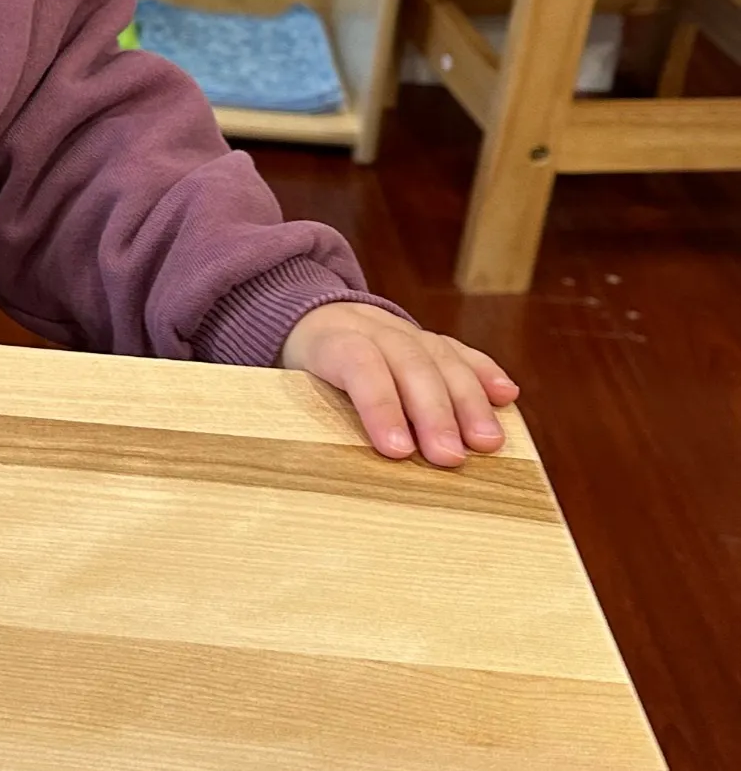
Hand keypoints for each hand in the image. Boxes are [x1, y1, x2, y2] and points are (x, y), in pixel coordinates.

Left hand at [281, 302, 518, 465]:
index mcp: (327, 338)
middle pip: (407, 361)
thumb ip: (300, 417)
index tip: (397, 450)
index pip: (357, 362)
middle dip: (432, 410)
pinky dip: (484, 374)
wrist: (302, 318)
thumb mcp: (282, 388)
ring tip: (487, 443)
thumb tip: (311, 471)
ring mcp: (401, 329)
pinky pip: (460, 352)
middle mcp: (368, 326)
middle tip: (450, 458)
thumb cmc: (295, 372)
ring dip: (468, 400)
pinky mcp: (426, 339)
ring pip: (439, 356)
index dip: (378, 403)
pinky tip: (506, 397)